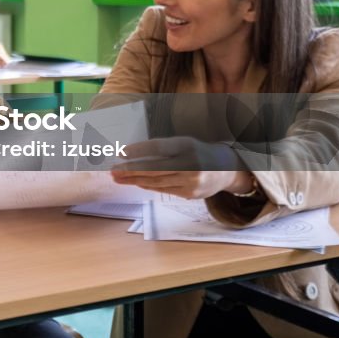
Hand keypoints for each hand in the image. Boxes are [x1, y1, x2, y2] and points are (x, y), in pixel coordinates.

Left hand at [110, 137, 248, 199]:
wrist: (225, 169)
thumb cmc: (196, 152)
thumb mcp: (182, 143)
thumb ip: (162, 148)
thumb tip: (131, 154)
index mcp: (187, 146)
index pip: (159, 147)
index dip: (139, 150)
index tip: (121, 153)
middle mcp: (191, 164)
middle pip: (155, 168)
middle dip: (131, 170)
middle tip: (113, 170)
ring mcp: (192, 181)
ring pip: (157, 181)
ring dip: (134, 180)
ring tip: (118, 178)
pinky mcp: (190, 194)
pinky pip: (163, 189)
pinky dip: (147, 185)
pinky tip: (135, 182)